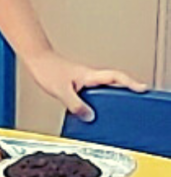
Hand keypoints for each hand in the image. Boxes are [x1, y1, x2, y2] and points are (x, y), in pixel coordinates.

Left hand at [24, 51, 147, 121]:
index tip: (142, 89)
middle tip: (136, 97)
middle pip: (114, 81)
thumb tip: (89, 116)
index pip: (115, 77)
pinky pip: (92, 89)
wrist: (35, 59)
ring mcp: (82, 78)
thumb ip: (75, 105)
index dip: (130, 83)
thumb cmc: (46, 70)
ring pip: (103, 85)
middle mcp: (88, 75)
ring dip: (111, 93)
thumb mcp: (61, 91)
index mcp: (89, 75)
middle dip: (126, 88)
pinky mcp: (75, 81)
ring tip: (118, 105)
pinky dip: (98, 96)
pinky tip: (94, 105)